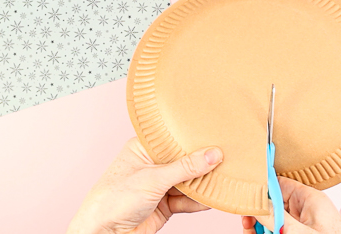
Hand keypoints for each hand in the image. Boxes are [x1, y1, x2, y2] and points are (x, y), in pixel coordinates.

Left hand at [67, 137, 222, 233]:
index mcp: (143, 149)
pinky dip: (199, 200)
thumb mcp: (153, 178)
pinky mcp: (164, 205)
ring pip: (188, 181)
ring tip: (224, 178)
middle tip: (226, 157)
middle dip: (202, 162)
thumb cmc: (113, 200)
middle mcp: (152, 165)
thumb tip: (212, 155)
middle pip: (184, 161)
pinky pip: (186, 200)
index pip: (174, 139)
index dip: (194, 138)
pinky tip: (213, 197)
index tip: (216, 135)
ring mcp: (158, 186)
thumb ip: (185, 167)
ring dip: (203, 183)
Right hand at [241, 177, 340, 233]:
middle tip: (247, 223)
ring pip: (273, 220)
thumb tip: (258, 204)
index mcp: (310, 199)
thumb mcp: (302, 232)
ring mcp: (302, 225)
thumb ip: (278, 217)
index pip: (280, 183)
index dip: (262, 188)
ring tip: (252, 233)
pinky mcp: (299, 233)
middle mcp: (305, 210)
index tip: (246, 195)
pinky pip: (278, 230)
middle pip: (272, 204)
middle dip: (258, 213)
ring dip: (260, 227)